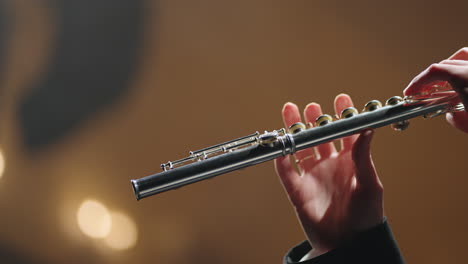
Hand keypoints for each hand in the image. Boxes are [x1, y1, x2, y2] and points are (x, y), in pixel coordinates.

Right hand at [274, 94, 383, 256]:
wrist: (347, 243)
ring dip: (295, 131)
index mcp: (350, 162)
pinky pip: (285, 171)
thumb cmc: (366, 216)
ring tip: (290, 111)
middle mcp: (329, 166)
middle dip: (315, 119)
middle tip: (311, 106)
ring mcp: (312, 177)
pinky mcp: (297, 190)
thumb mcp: (370, 184)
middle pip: (319, 137)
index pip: (345, 133)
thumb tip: (368, 128)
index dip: (343, 116)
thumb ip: (364, 156)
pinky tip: (278, 144)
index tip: (341, 98)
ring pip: (300, 148)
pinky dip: (280, 158)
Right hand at [404, 47, 467, 132]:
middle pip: (445, 64)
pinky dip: (461, 66)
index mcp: (463, 75)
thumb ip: (459, 119)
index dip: (417, 82)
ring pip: (461, 57)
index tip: (409, 92)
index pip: (434, 70)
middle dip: (430, 78)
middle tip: (421, 91)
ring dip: (447, 67)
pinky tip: (459, 82)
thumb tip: (452, 115)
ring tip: (440, 82)